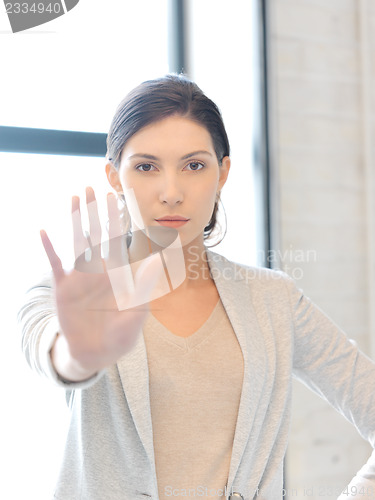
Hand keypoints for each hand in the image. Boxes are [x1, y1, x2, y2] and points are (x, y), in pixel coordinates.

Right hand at [40, 187, 161, 380]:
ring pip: (77, 242)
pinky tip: (44, 232)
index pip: (117, 241)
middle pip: (96, 234)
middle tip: (92, 188)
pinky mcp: (64, 288)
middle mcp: (99, 270)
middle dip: (95, 212)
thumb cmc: (121, 334)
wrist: (97, 353)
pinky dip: (50, 248)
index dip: (116, 220)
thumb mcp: (137, 310)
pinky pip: (55, 263)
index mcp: (118, 273)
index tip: (116, 199)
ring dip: (75, 220)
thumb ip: (145, 284)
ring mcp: (80, 277)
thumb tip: (159, 257)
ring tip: (74, 198)